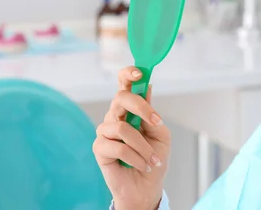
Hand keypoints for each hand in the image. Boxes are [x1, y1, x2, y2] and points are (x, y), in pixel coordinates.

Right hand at [93, 66, 170, 209]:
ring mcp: (105, 131)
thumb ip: (153, 114)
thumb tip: (147, 87)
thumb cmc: (154, 159)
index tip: (139, 74)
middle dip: (141, 108)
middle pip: (121, 98)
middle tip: (156, 123)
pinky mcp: (99, 148)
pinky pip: (118, 147)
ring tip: (152, 159)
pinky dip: (136, 157)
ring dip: (143, 146)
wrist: (147, 187)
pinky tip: (142, 165)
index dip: (128, 74)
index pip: (123, 84)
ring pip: (122, 127)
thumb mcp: (161, 134)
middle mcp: (115, 116)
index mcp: (130, 109)